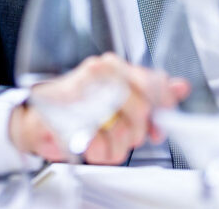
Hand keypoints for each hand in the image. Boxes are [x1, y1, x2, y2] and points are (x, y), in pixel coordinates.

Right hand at [8, 52, 186, 164]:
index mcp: (113, 66)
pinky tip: (89, 142)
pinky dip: (98, 151)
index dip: (162, 106)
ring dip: (116, 145)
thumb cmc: (78, 106)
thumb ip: (149, 91)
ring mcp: (83, 94)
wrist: (38, 118)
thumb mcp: (117, 95)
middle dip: (136, 131)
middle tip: (124, 133)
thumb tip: (180, 87)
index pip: (153, 82)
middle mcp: (99, 74)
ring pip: (122, 131)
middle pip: (141, 110)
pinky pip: (100, 145)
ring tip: (103, 138)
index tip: (158, 124)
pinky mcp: (68, 118)